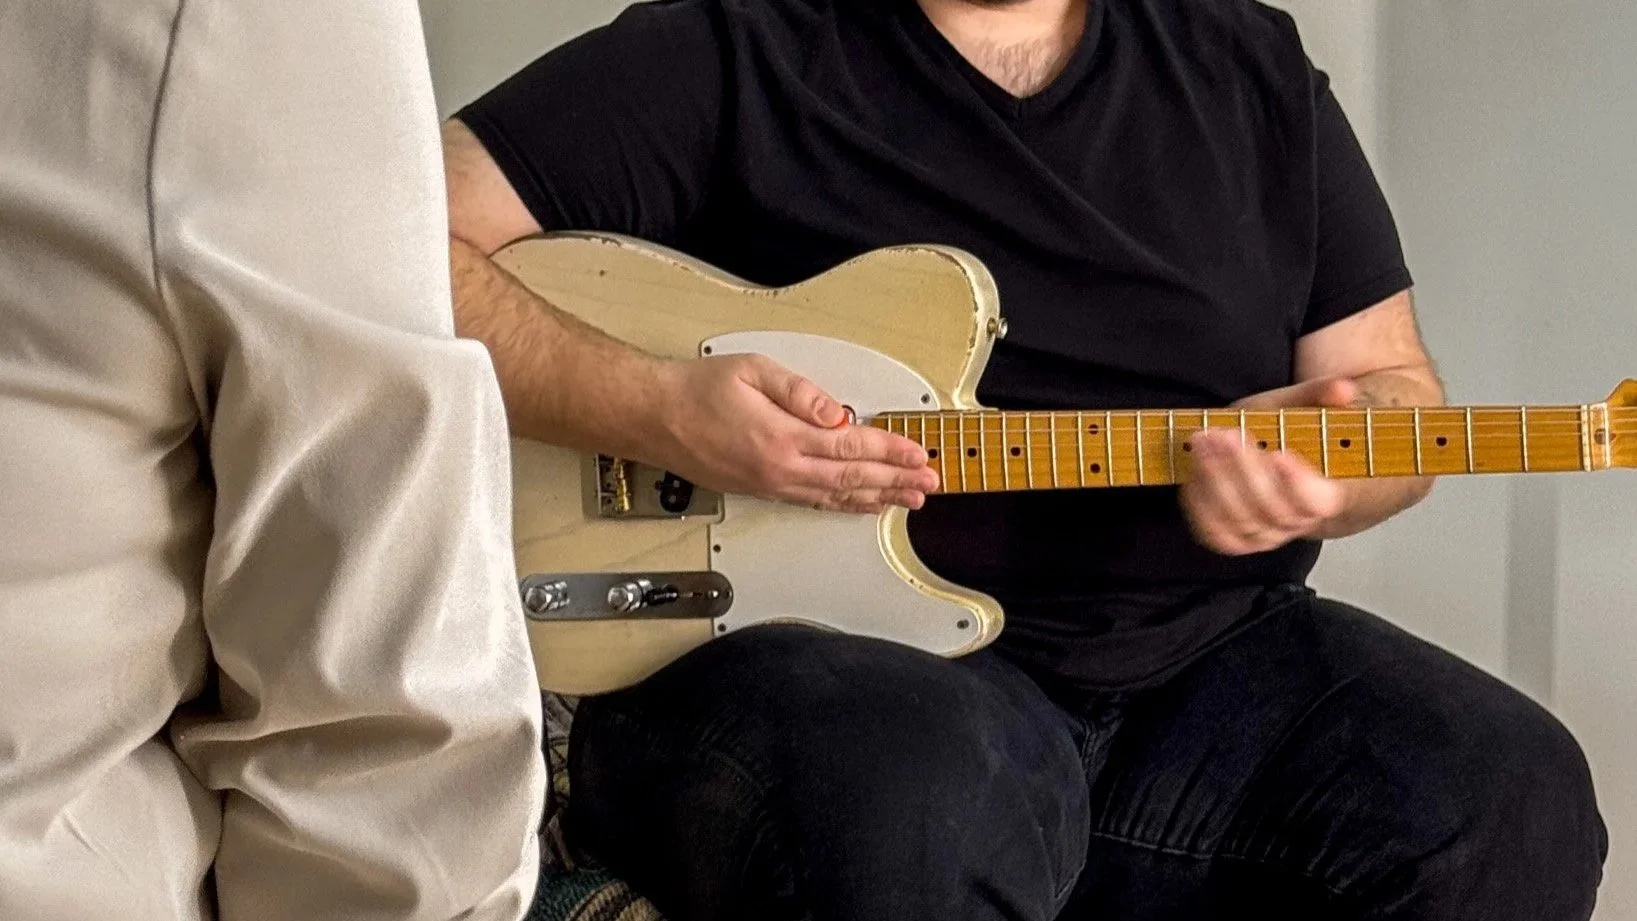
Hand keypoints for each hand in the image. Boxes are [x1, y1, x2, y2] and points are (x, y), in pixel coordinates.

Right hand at [648, 353, 939, 512]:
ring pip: (836, 498)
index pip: (851, 447)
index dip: (891, 450)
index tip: (919, 453)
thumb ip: (800, 391)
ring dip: (877, 498)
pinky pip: (814, 503)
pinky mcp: (763, 491)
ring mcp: (772, 486)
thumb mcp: (752, 371)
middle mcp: (780, 470)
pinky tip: (862, 505)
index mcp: (782, 437)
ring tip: (908, 500)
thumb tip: (837, 411)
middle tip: (928, 483)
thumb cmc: (696, 391)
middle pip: (852, 479)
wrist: (654, 418)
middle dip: (896, 480)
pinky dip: (845, 506)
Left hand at [1180, 377, 1355, 555]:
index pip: (1318, 500)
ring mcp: (1264, 536)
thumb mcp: (1301, 408)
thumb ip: (1321, 396)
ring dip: (1217, 479)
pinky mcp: (1232, 539)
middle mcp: (1296, 522)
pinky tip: (1195, 468)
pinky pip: (1213, 531)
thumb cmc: (1289, 436)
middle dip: (1245, 468)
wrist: (1275, 469)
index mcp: (1325, 495)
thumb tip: (1344, 388)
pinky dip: (1200, 502)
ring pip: (1241, 519)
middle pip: (1272, 507)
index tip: (1280, 453)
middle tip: (1227, 435)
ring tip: (1204, 442)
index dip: (1299, 482)